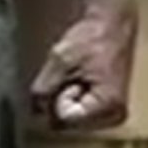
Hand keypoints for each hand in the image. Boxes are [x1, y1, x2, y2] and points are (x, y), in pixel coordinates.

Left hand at [30, 0, 136, 131]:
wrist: (111, 24)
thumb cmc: (91, 38)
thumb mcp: (60, 60)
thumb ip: (44, 87)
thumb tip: (33, 111)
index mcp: (107, 104)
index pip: (65, 118)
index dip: (57, 97)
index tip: (71, 76)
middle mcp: (114, 116)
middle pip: (68, 123)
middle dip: (61, 100)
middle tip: (75, 75)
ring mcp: (113, 115)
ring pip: (71, 119)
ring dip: (66, 98)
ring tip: (79, 76)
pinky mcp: (108, 110)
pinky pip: (79, 113)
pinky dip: (73, 98)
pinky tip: (82, 80)